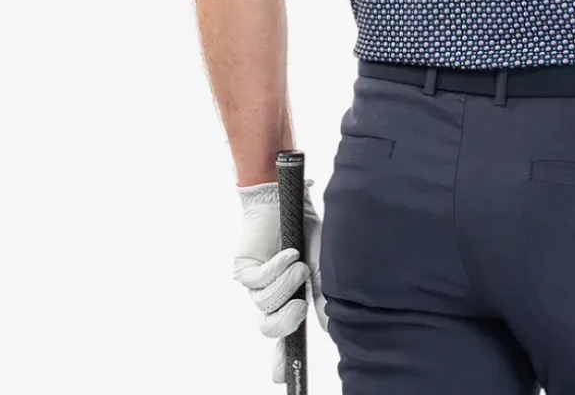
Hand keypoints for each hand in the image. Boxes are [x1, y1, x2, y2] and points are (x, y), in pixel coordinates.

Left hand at [232, 177, 327, 383]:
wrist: (288, 197)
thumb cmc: (307, 229)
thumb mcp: (322, 264)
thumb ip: (323, 295)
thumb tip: (330, 327)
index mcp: (290, 298)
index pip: (284, 335)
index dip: (282, 359)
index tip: (282, 378)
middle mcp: (271, 295)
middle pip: (269, 328)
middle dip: (285, 323)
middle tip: (300, 307)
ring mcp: (256, 284)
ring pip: (265, 305)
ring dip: (287, 284)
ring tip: (298, 264)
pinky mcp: (244, 269)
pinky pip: (258, 282)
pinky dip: (278, 268)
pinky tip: (289, 253)